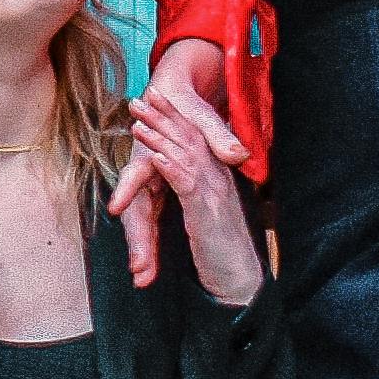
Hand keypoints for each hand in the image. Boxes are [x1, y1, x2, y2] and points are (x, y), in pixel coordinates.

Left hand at [121, 74, 265, 307]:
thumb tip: (192, 181)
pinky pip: (186, 184)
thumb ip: (201, 196)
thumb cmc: (223, 253)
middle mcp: (218, 180)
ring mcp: (213, 194)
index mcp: (218, 178)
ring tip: (137, 119)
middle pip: (189, 139)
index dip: (176, 116)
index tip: (158, 95)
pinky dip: (170, 167)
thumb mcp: (209, 218)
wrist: (241, 284)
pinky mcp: (205, 213)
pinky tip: (154, 155)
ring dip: (160, 136)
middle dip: (165, 117)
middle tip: (142, 95)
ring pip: (184, 156)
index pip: (195, 138)